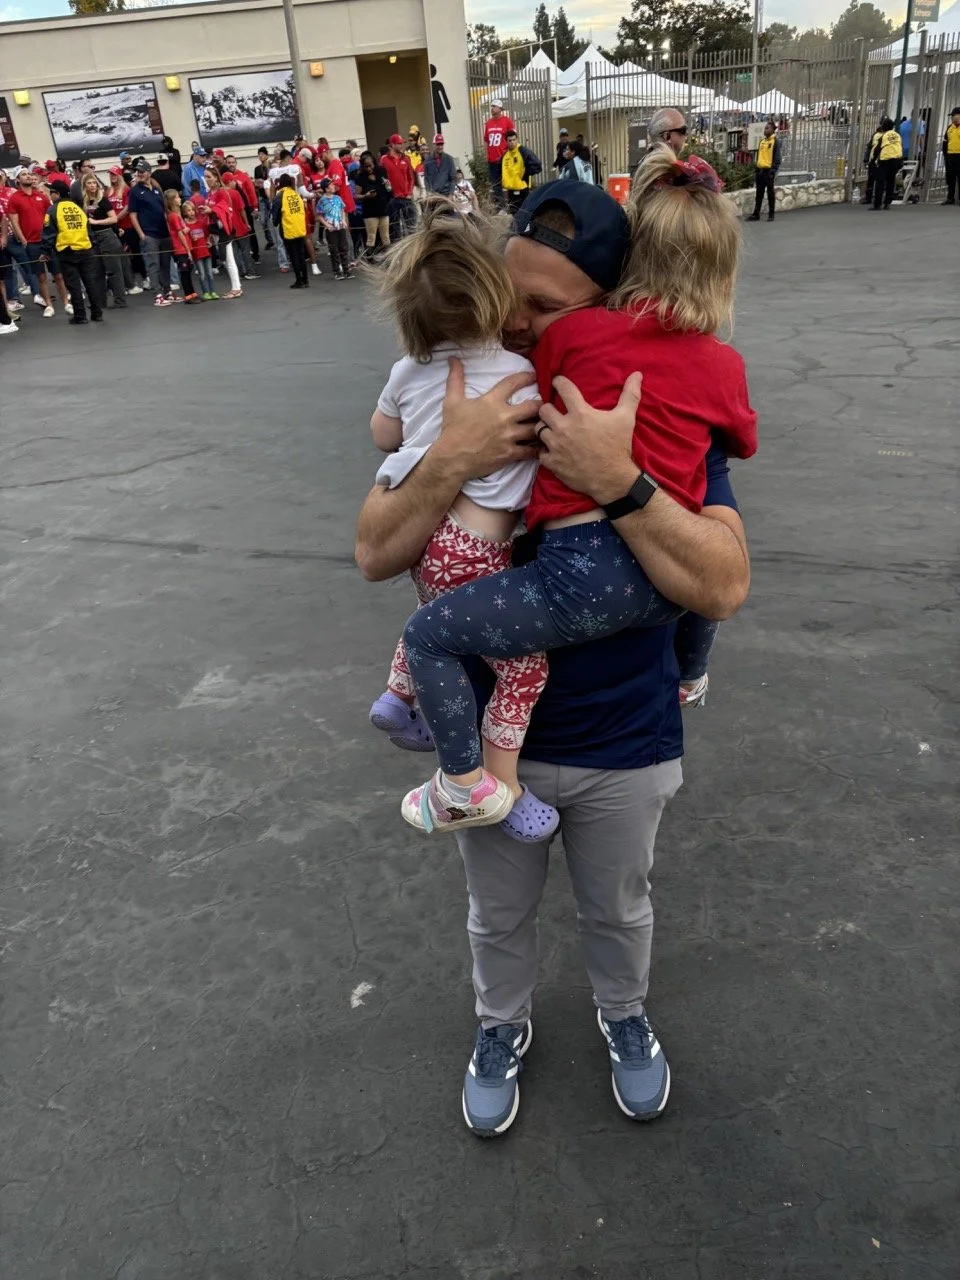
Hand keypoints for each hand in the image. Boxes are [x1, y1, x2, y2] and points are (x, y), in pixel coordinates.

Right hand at [436, 357, 540, 481]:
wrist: (452, 458)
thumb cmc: (452, 429)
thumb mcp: (452, 401)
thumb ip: (455, 378)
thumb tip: (453, 358)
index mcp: (492, 401)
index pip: (514, 382)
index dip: (527, 377)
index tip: (534, 376)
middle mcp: (504, 416)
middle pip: (534, 406)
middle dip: (541, 405)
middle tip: (545, 406)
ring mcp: (509, 436)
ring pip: (536, 428)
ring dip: (541, 426)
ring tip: (545, 425)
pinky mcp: (510, 453)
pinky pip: (531, 450)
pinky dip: (538, 448)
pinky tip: (540, 446)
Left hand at [537, 373, 642, 504]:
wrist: (613, 479)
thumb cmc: (618, 447)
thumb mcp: (626, 418)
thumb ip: (630, 394)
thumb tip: (637, 374)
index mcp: (580, 413)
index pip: (563, 388)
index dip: (558, 382)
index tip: (557, 382)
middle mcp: (564, 427)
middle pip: (543, 409)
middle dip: (548, 409)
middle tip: (554, 412)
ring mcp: (556, 446)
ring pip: (538, 429)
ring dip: (544, 429)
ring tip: (552, 431)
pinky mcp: (553, 462)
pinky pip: (539, 452)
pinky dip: (544, 451)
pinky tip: (552, 450)